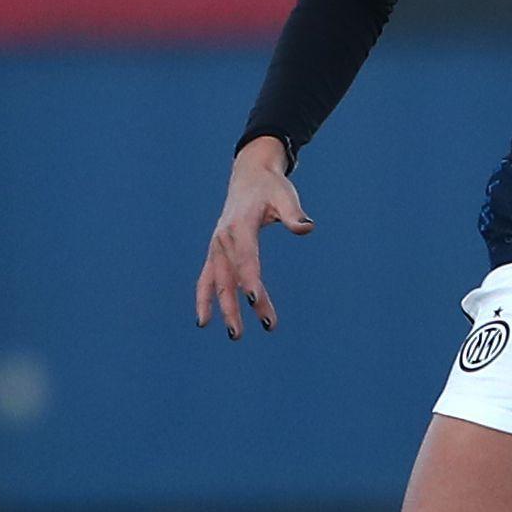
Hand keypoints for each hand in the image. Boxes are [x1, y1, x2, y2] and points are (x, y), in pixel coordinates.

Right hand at [195, 138, 312, 338]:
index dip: (250, 279)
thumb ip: (294, 214)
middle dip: (240, 304)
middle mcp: (223, 239)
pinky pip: (206, 279)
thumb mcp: (285, 196)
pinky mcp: (216, 253)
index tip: (255, 300)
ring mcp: (216, 247)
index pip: (246, 258)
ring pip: (219, 282)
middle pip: (231, 276)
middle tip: (263, 326)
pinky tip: (205, 321)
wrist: (249, 176)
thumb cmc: (271, 188)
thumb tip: (307, 228)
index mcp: (240, 226)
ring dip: (226, 309)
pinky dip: (204, 298)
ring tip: (237, 335)